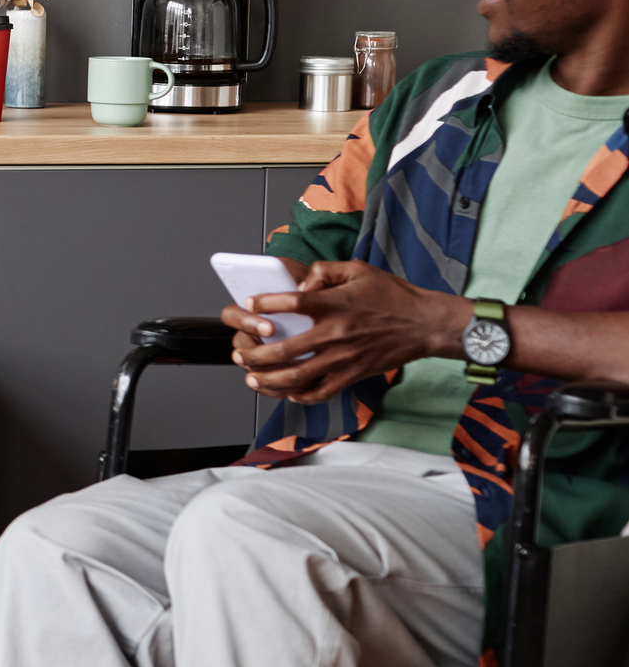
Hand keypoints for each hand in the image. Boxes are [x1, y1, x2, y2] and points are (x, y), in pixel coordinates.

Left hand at [222, 260, 468, 405]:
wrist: (426, 324)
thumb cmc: (393, 295)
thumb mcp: (358, 269)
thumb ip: (324, 270)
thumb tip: (300, 281)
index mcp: (334, 305)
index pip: (290, 303)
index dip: (263, 304)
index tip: (248, 305)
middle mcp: (335, 334)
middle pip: (283, 350)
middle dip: (254, 353)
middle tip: (240, 351)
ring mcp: (343, 359)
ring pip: (296, 377)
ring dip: (268, 380)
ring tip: (251, 377)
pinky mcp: (352, 376)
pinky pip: (320, 392)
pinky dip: (299, 396)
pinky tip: (286, 393)